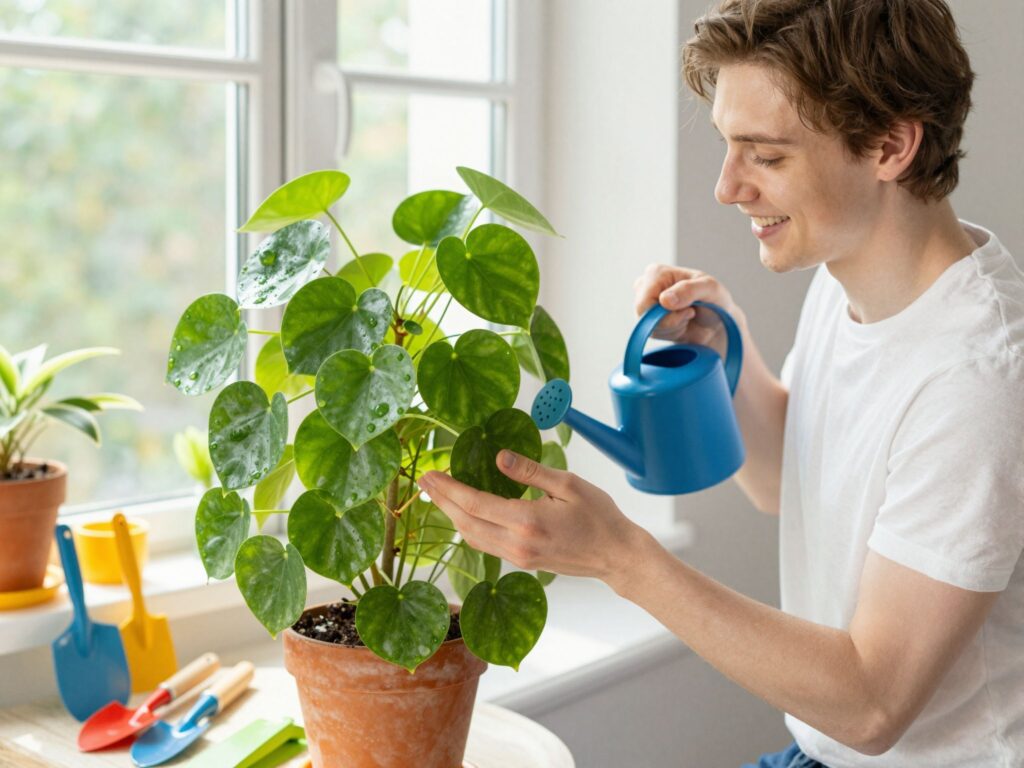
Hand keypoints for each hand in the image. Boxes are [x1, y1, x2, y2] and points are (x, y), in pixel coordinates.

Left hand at [418, 450, 645, 582]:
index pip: (475, 504)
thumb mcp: (568, 484)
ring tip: (437, 495)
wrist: (617, 556)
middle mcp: (517, 543)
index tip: (430, 475)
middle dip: (441, 501)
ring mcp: (518, 557)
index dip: (448, 489)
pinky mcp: (523, 562)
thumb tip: (498, 457)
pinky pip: (486, 544)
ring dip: (452, 515)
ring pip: (473, 537)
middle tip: (423, 482)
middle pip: (466, 522)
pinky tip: (465, 514)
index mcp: (527, 521)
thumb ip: (530, 471)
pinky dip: (469, 527)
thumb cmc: (599, 517)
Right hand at [633, 264, 745, 358]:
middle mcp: (646, 285)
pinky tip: (682, 323)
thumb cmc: (715, 300)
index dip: (665, 313)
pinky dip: (671, 333)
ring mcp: (646, 302)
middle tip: (690, 313)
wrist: (718, 321)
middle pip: (643, 315)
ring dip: (673, 327)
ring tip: (688, 316)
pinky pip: (653, 334)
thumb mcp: (710, 289)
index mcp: (657, 272)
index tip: (689, 310)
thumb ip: (689, 290)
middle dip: (670, 321)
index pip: (644, 302)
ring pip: (649, 327)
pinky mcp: (649, 319)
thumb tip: (664, 300)